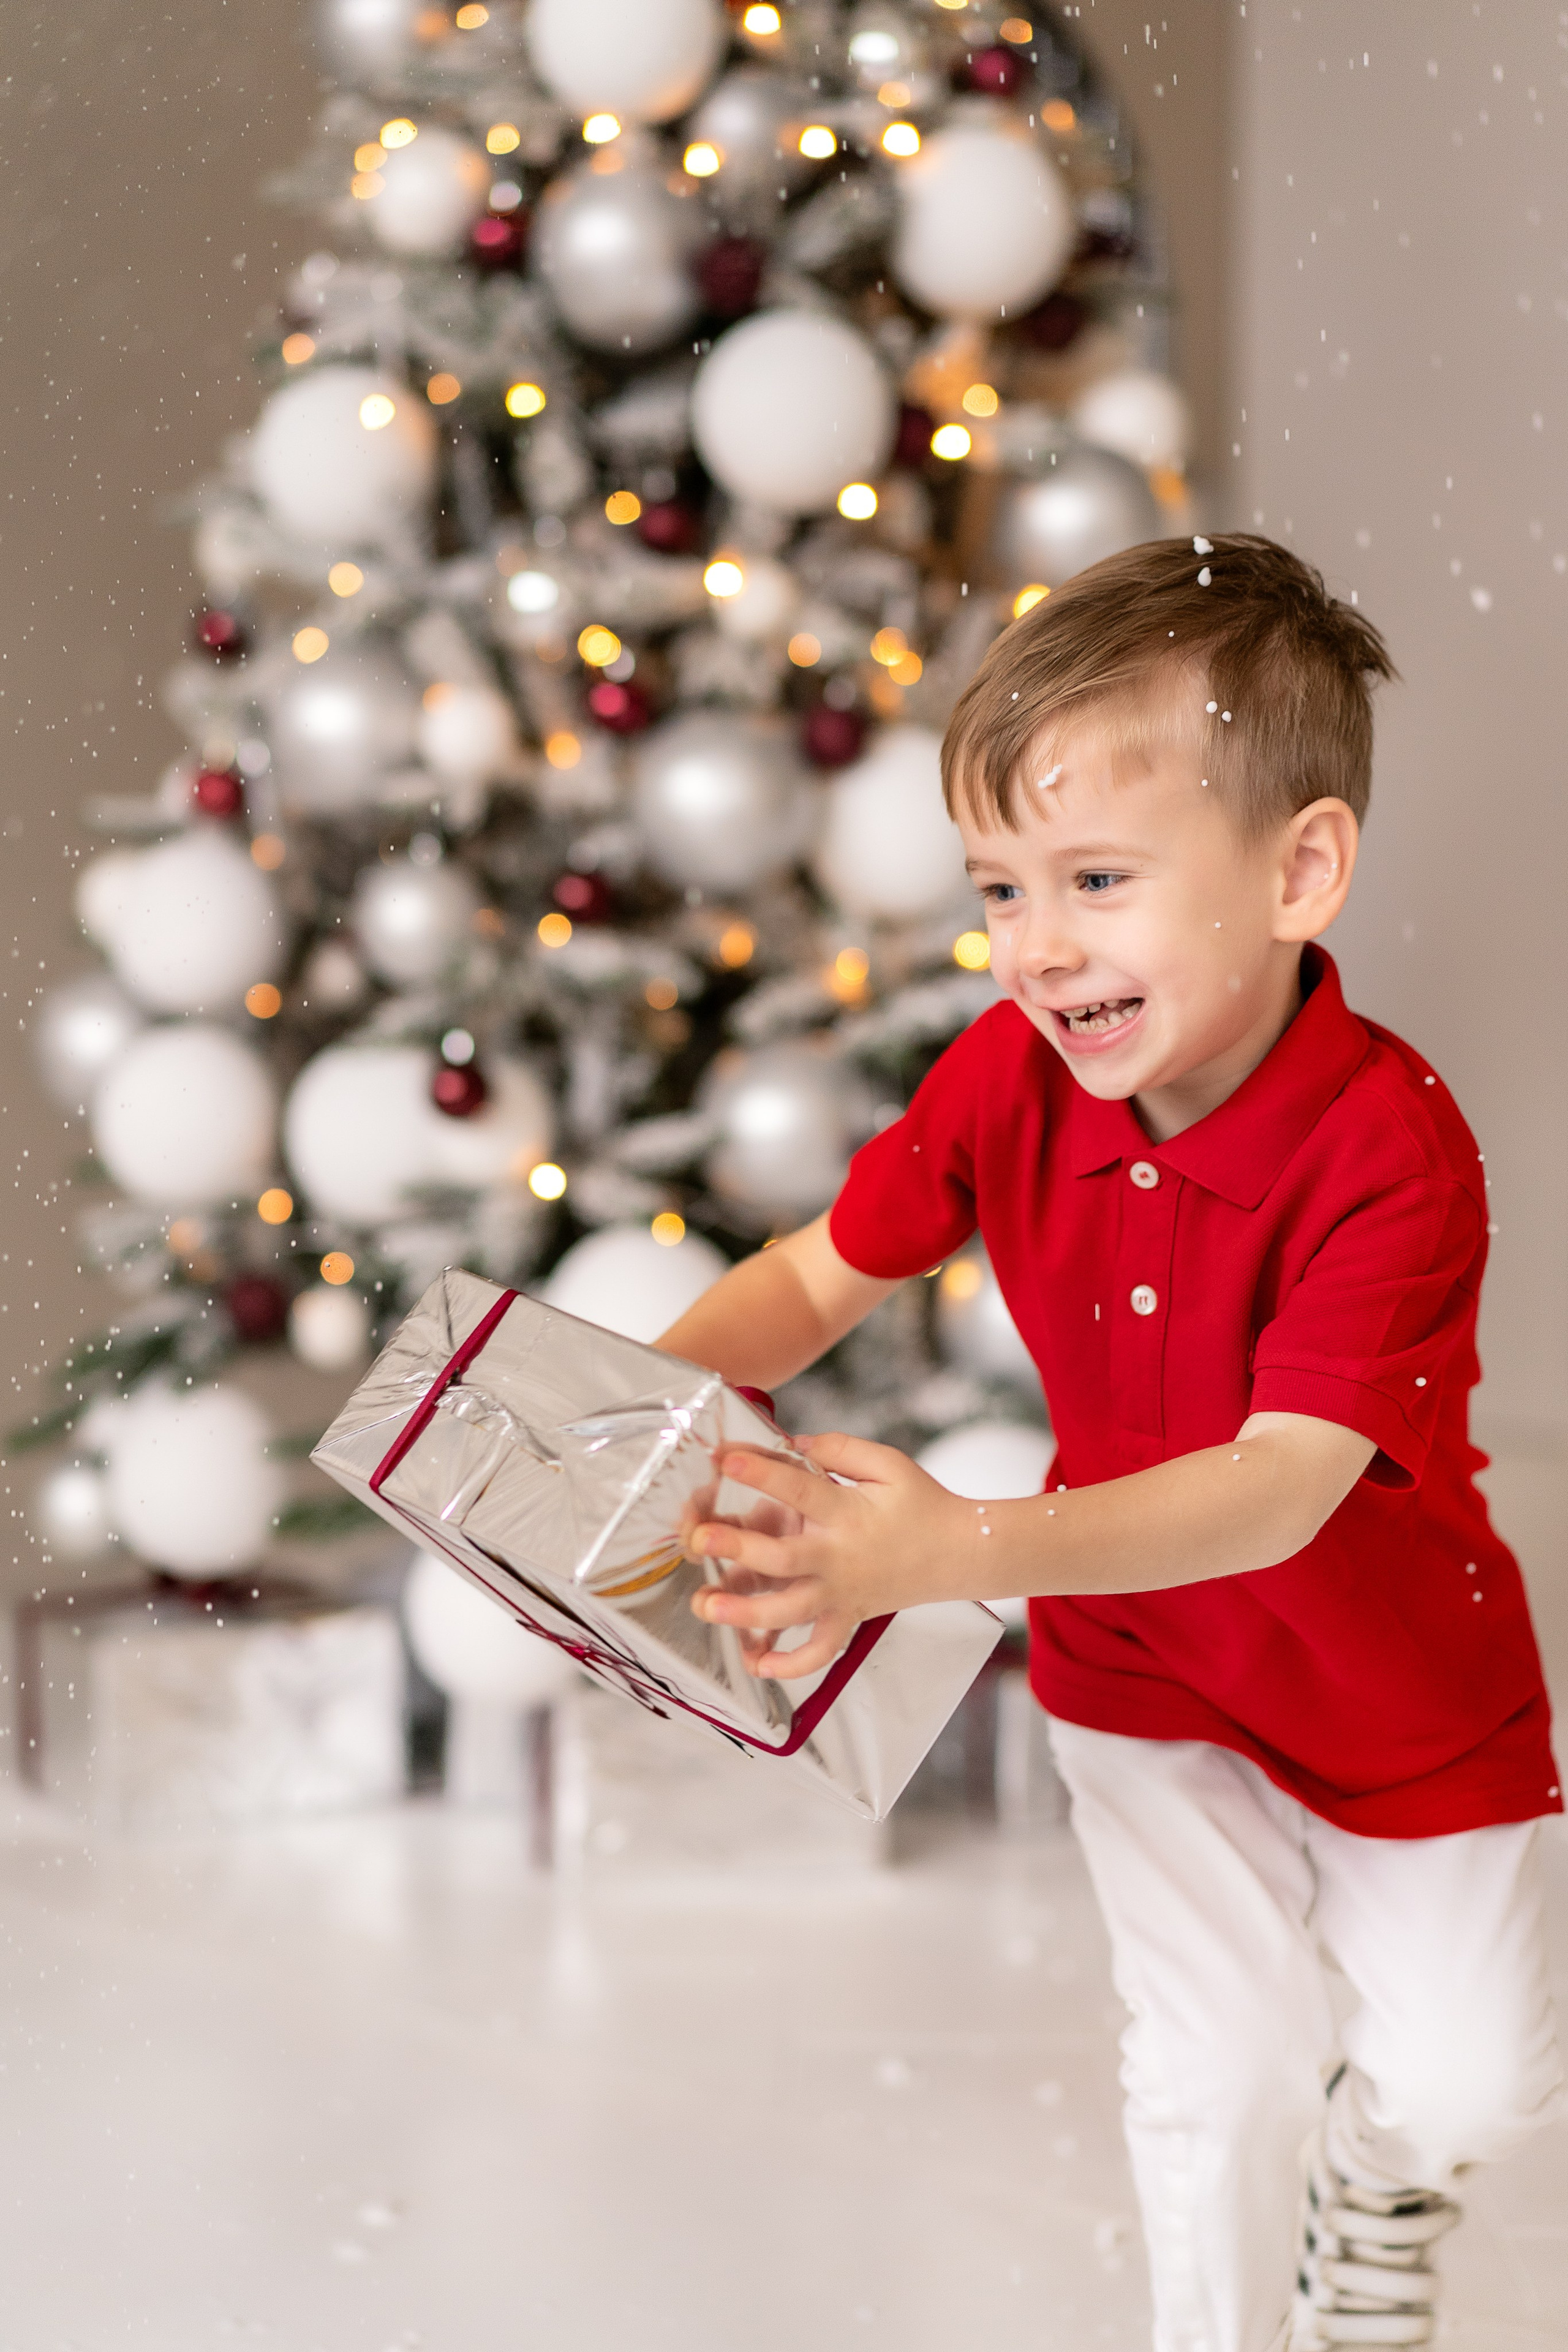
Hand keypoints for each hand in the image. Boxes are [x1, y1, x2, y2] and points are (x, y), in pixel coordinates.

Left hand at [686, 1431, 964, 1681]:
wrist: (960, 1552)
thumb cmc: (922, 1504)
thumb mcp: (888, 1464)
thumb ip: (840, 1449)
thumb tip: (793, 1444)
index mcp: (848, 1514)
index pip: (800, 1489)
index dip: (762, 1472)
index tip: (726, 1457)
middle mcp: (840, 1559)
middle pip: (784, 1558)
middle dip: (740, 1547)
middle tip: (700, 1537)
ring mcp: (842, 1595)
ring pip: (791, 1612)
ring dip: (747, 1613)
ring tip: (707, 1606)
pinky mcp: (847, 1619)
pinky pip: (819, 1652)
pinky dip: (790, 1665)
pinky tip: (756, 1664)